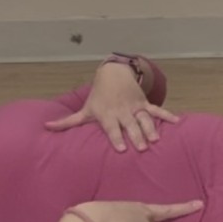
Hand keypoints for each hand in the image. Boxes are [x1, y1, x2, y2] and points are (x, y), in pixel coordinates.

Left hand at [46, 63, 179, 150]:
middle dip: (136, 135)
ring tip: (155, 140)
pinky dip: (167, 115)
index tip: (121, 148)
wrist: (113, 73)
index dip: (116, 136)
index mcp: (106, 115)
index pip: (112, 128)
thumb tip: (45, 127)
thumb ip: (67, 122)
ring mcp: (134, 107)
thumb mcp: (84, 109)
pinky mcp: (144, 103)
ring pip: (144, 119)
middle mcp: (121, 111)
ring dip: (150, 128)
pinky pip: (157, 109)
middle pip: (129, 125)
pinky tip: (177, 122)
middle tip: (142, 148)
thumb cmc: (97, 96)